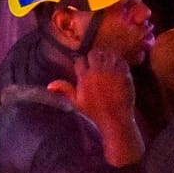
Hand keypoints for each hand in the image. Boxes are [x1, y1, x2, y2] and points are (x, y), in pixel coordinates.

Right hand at [50, 50, 144, 164]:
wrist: (115, 119)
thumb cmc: (94, 112)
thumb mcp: (76, 102)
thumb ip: (64, 90)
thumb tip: (50, 85)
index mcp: (85, 78)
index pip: (80, 60)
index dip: (81, 63)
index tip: (84, 68)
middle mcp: (98, 72)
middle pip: (94, 53)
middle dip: (94, 57)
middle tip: (96, 64)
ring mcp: (112, 72)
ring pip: (108, 54)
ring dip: (106, 57)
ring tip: (106, 65)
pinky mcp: (124, 74)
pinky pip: (121, 60)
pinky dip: (119, 62)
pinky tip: (116, 69)